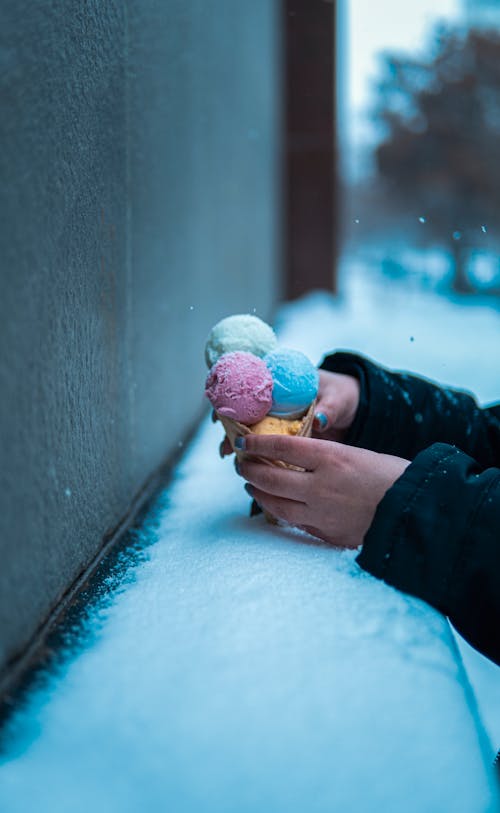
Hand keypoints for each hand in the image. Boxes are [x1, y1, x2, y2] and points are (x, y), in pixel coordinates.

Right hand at [216, 368, 360, 456]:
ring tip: (229, 456)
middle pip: (246, 411)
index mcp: (284, 383)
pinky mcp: (285, 437)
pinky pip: (267, 445)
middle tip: (226, 444)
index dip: (231, 398)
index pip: (250, 386)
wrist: (354, 410)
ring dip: (239, 441)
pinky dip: (256, 453)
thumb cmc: (343, 396)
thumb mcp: (338, 398)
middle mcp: (276, 401)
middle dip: (230, 426)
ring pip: (253, 429)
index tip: (220, 412)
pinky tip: (248, 465)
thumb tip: (321, 420)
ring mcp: (279, 419)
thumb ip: (330, 408)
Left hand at [237, 434, 409, 547]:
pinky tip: (275, 506)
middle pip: (270, 476)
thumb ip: (324, 457)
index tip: (243, 442)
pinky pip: (295, 522)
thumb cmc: (392, 476)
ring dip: (258, 493)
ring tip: (251, 485)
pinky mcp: (327, 533)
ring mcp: (322, 512)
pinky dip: (280, 512)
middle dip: (250, 470)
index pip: (281, 446)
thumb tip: (294, 457)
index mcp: (331, 457)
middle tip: (242, 464)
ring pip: (276, 504)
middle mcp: (321, 486)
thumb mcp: (357, 454)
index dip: (257, 444)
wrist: (418, 509)